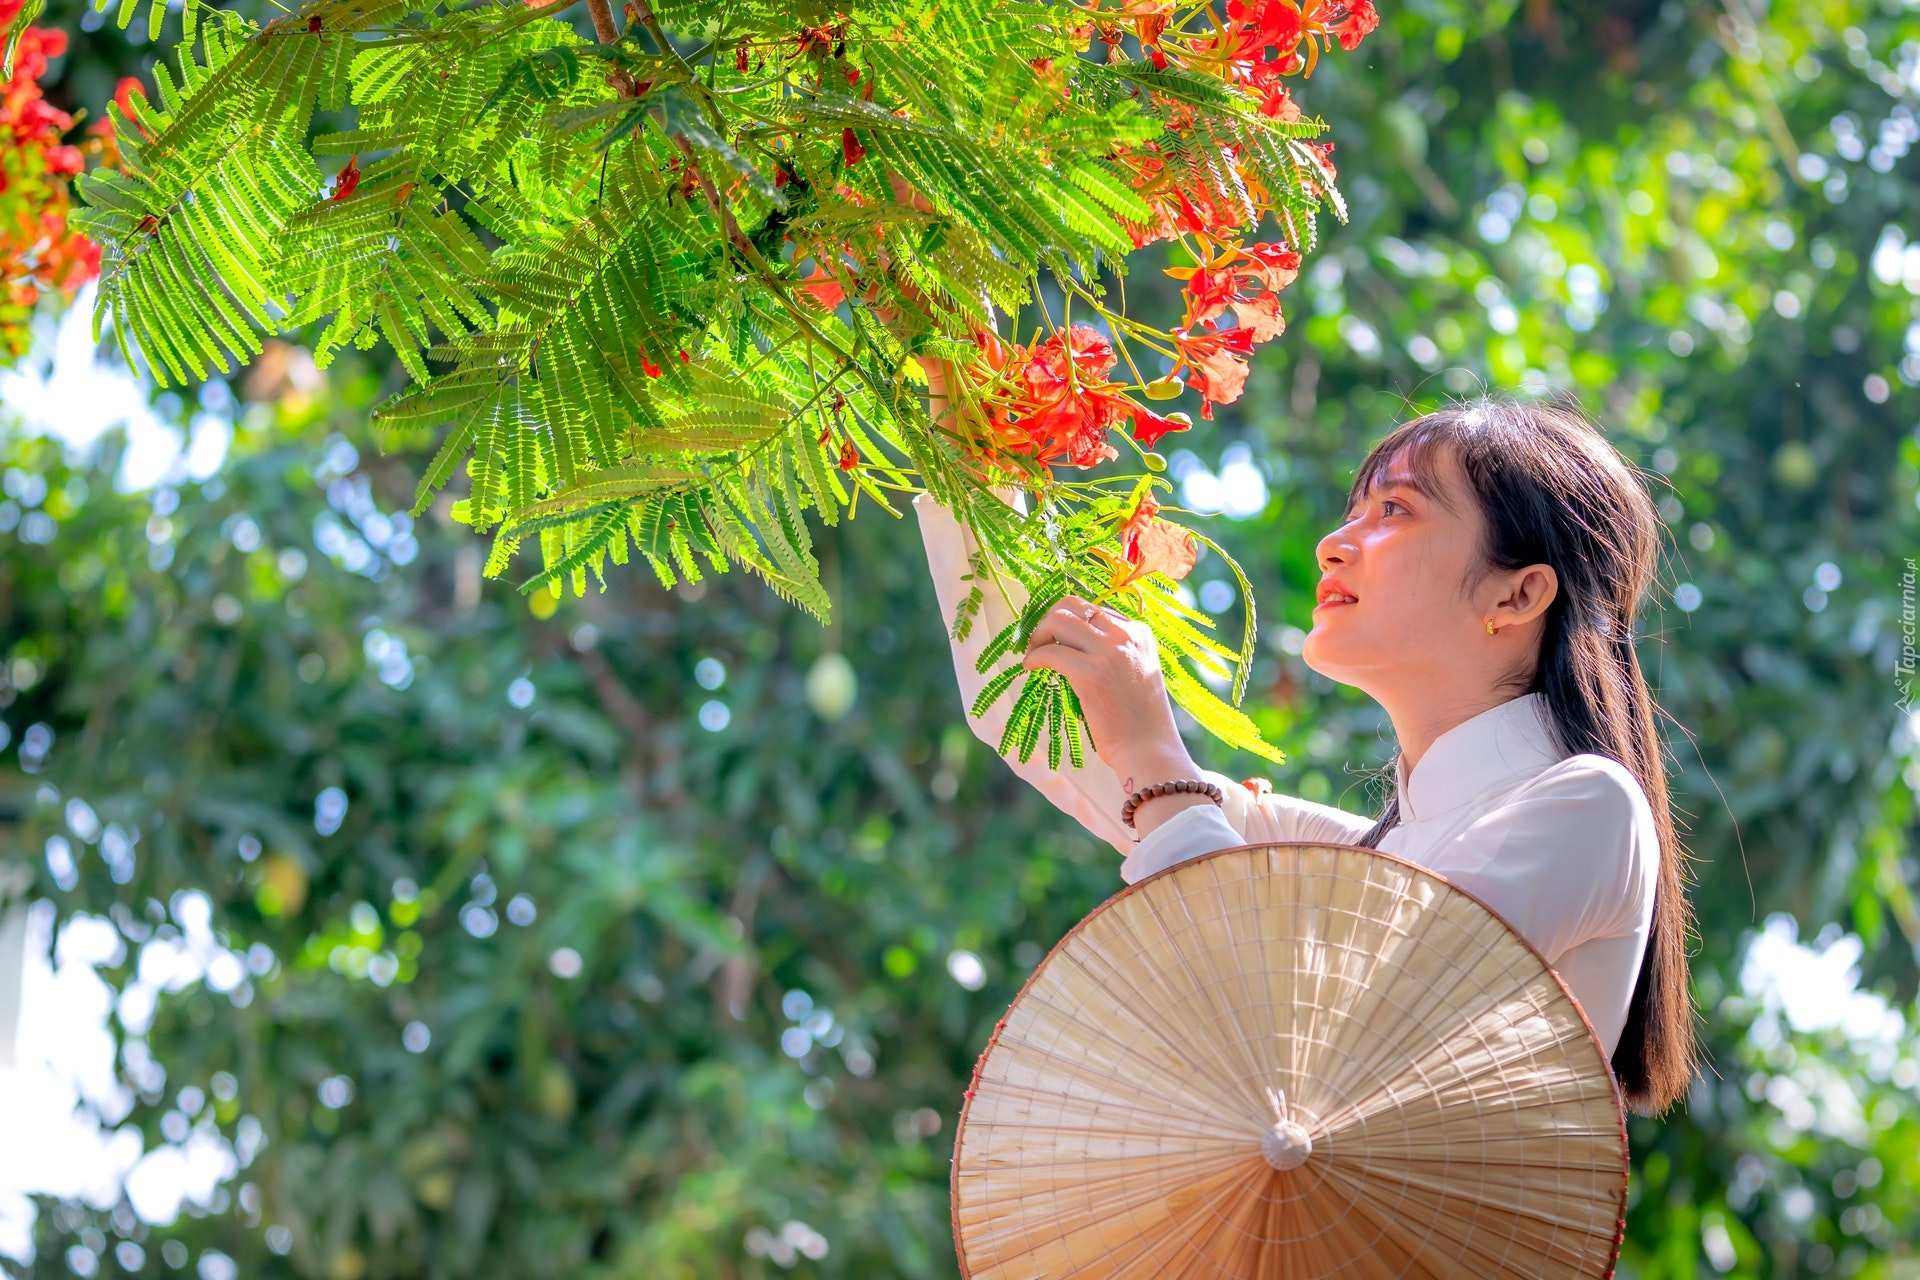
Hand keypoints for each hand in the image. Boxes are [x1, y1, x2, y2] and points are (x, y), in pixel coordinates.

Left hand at [1021, 596, 1211, 835]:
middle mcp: (1127, 635)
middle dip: (1049, 620)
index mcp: (1140, 633)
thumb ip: (1113, 653)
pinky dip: (1034, 658)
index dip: (1068, 620)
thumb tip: (1073, 644)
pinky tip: (1030, 669)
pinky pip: (1050, 652)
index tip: (1055, 638)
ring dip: (1038, 635)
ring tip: (1033, 656)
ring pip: (1058, 620)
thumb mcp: (1135, 673)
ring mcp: (1110, 652)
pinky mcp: (1091, 673)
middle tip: (1038, 643)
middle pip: (1073, 605)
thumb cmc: (1140, 722)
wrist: (1150, 751)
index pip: (1094, 609)